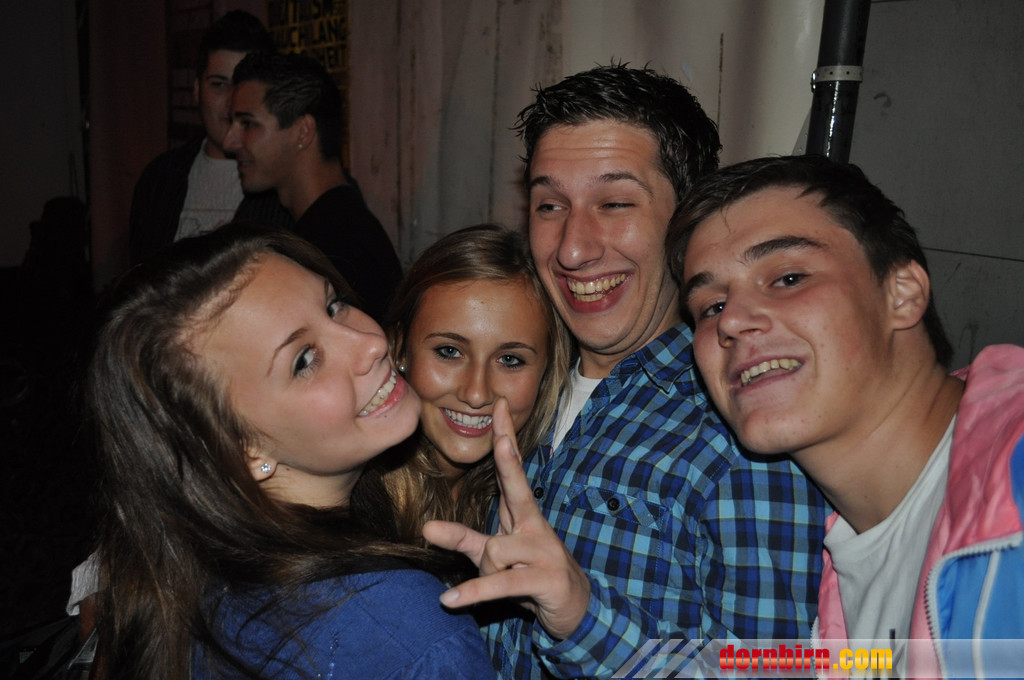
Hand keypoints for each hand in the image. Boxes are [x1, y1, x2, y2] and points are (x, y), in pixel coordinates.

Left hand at [422, 397, 591, 639]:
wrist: (575, 607)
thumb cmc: (530, 573)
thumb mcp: (493, 555)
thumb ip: (463, 539)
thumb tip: (425, 528)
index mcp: (523, 514)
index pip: (512, 469)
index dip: (505, 437)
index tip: (500, 405)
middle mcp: (535, 526)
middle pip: (518, 488)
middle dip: (510, 461)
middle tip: (501, 436)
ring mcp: (544, 551)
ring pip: (494, 551)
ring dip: (485, 574)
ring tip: (499, 583)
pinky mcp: (546, 579)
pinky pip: (499, 583)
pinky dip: (473, 593)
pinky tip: (449, 600)